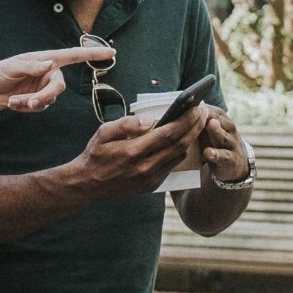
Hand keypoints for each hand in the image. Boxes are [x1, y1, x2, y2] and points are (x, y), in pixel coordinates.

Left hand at [0, 45, 119, 112]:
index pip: (74, 55)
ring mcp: (44, 87)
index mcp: (46, 59)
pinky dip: (25, 107)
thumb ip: (31, 66)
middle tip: (31, 103)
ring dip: (30, 103)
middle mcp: (48, 72)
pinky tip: (12, 103)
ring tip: (12, 101)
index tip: (111, 52)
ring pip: (48, 100)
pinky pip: (40, 107)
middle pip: (59, 87)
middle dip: (45, 96)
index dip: (93, 53)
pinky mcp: (39, 100)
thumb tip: (49, 65)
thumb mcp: (12, 66)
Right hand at [73, 106, 206, 195]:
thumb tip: (150, 119)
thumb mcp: (103, 132)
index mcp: (133, 151)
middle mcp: (145, 167)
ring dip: (191, 139)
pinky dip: (180, 151)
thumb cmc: (95, 154)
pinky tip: (183, 139)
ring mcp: (150, 178)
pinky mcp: (152, 185)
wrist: (87, 185)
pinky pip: (172, 166)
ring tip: (196, 123)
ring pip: (179, 156)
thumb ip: (127, 124)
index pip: (168, 133)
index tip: (197, 107)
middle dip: (195, 127)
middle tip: (204, 112)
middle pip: (180, 144)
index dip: (186, 120)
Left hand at [194, 105, 250, 183]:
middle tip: (200, 110)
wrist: (236, 163)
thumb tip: (174, 112)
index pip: (209, 110)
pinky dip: (216, 154)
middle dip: (209, 116)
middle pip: (218, 120)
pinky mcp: (232, 159)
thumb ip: (195, 122)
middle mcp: (228, 128)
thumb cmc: (216, 143)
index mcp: (220, 118)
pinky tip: (207, 152)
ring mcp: (232, 143)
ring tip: (210, 124)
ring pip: (223, 136)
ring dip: (217, 131)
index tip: (187, 103)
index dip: (198, 108)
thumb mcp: (207, 131)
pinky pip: (224, 156)